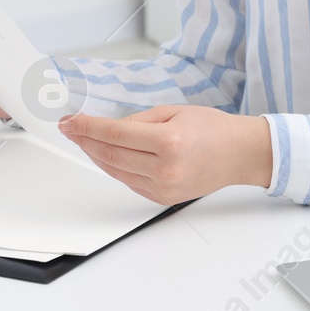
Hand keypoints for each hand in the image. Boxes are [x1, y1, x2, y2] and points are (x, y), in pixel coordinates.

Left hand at [57, 105, 272, 204]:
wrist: (239, 154)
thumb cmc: (213, 129)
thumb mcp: (174, 112)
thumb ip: (139, 120)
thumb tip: (110, 128)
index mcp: (169, 142)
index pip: (115, 134)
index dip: (87, 127)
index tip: (70, 122)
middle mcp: (165, 169)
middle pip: (110, 154)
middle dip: (85, 140)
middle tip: (71, 129)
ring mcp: (163, 187)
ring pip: (115, 171)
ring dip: (95, 155)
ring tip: (84, 140)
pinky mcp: (162, 198)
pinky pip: (128, 182)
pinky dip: (114, 168)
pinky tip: (106, 156)